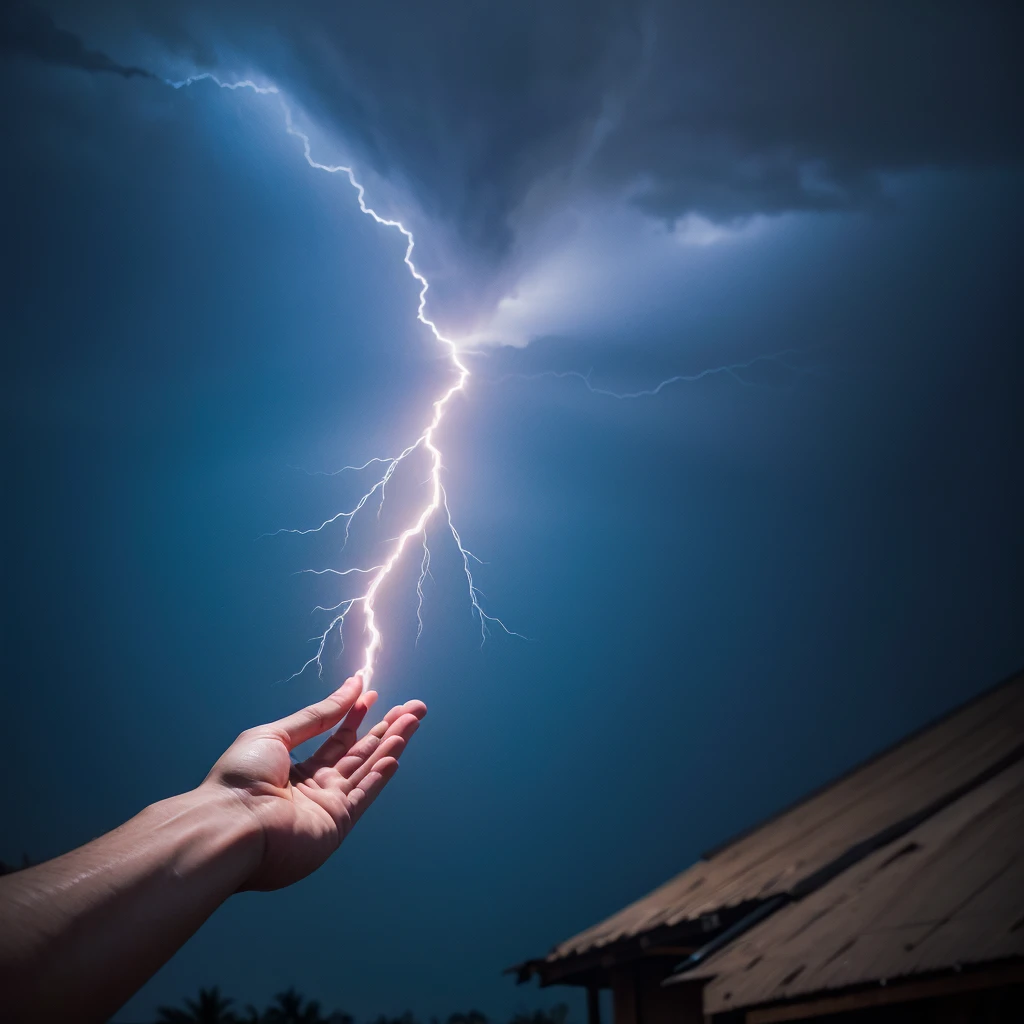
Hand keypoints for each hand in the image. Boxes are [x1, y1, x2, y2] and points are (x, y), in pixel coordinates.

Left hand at [202, 674, 425, 890]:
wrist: (229, 824)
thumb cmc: (242, 777)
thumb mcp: (278, 733)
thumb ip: (320, 715)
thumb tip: (353, 685)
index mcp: (294, 770)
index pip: (335, 740)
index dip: (356, 717)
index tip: (374, 695)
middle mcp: (314, 790)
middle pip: (359, 754)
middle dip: (386, 729)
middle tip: (414, 708)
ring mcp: (327, 809)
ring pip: (367, 770)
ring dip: (391, 745)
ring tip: (413, 720)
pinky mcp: (336, 826)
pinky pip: (363, 795)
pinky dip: (380, 775)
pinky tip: (396, 755)